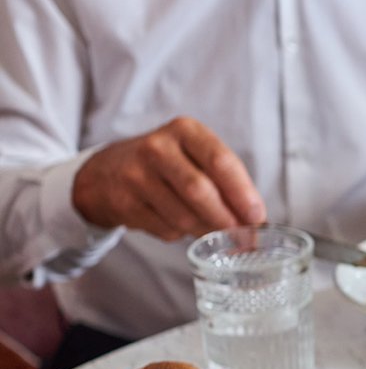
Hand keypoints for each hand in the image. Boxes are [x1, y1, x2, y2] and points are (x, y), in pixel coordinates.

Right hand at [72, 118, 265, 240]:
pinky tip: (181, 225)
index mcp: (185, 131)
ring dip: (205, 230)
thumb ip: (226, 180)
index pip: (221, 161)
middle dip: (226, 219)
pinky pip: (166, 229)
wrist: (106, 172)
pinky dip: (181, 234)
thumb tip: (257, 219)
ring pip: (183, 215)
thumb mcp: (195, 156)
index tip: (257, 217)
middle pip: (200, 190)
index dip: (243, 193)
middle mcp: (157, 148)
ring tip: (212, 230)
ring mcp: (136, 175)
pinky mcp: (124, 202)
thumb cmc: (167, 165)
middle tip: (243, 237)